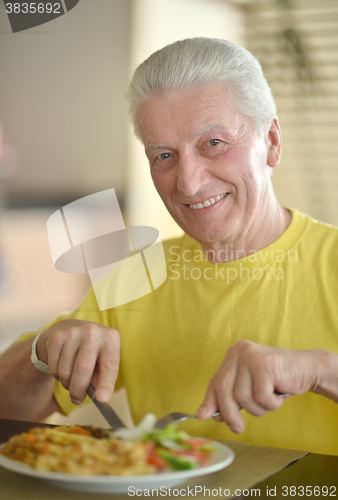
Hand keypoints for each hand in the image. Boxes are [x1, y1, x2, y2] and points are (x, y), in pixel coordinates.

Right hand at [36, 319, 119, 404]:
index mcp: (110, 338)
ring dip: (67, 384)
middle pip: (83, 368)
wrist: (71, 328)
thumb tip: (99, 395)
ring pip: (66, 371)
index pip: (110, 364)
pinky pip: (54, 367)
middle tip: (77, 399)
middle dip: (78, 390)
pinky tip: (63, 368)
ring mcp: (73, 332)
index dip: (106, 383)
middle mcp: (93, 332)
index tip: (102, 398)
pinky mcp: (57, 336)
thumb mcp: (103, 360)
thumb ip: (102, 377)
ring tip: (72, 379)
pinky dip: (57, 376)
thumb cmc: (92, 351)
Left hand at [196, 340, 320, 433]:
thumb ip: (229, 397)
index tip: (203, 417)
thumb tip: (203, 414)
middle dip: (230, 414)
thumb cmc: (277, 380)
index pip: (215, 381)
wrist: (307, 368)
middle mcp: (239, 351)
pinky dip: (272, 404)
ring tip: (270, 398)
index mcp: (233, 354)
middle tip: (238, 429)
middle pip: (224, 390)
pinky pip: (261, 398)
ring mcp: (251, 356)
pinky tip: (279, 394)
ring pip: (243, 397)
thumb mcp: (249, 387)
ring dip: (258, 407)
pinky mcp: (265, 365)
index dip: (209, 401)